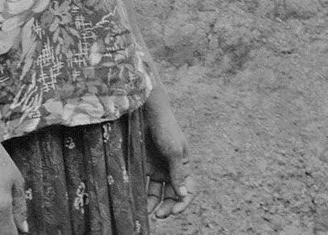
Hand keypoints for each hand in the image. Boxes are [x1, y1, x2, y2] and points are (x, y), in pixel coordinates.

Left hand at [143, 97, 194, 218]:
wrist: (147, 112)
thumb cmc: (165, 129)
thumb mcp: (174, 152)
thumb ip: (177, 174)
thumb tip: (182, 195)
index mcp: (184, 166)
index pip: (188, 190)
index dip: (183, 202)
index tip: (175, 211)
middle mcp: (171, 170)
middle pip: (172, 195)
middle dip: (168, 207)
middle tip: (159, 215)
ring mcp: (157, 168)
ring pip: (157, 193)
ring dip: (154, 204)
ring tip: (147, 212)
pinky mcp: (144, 166)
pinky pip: (144, 184)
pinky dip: (143, 195)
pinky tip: (139, 202)